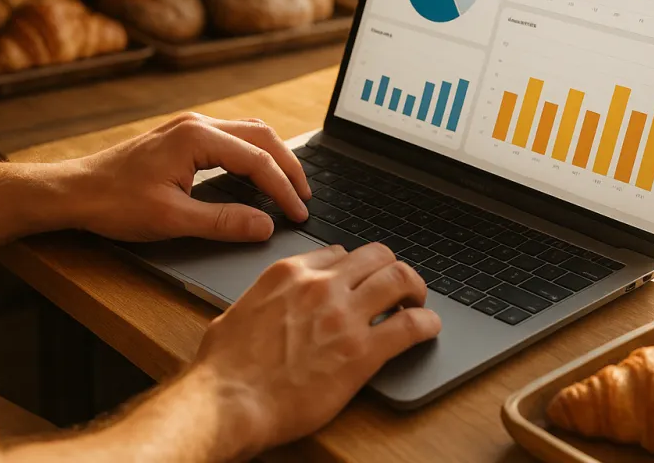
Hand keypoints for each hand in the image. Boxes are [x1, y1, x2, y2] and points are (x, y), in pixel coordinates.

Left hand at [69, 112, 311, 243]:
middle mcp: (198, 124)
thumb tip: (265, 226)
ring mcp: (190, 127)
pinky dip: (254, 154)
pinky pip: (232, 137)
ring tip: (289, 186)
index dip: (284, 189)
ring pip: (249, 132)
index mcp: (197, 138)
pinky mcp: (183, 136)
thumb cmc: (114, 203)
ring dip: (273, 157)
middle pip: (262, 137)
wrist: (74, 190)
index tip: (299, 213)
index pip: (258, 160)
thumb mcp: (171, 220)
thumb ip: (223, 222)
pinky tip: (258, 175)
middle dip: (289, 167)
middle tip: (306, 197)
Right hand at [189, 243, 442, 458]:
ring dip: (414, 289)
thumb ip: (266, 298)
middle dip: (391, 269)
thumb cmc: (224, 367)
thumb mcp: (239, 311)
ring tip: (417, 303)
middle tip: (397, 288)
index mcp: (290, 273)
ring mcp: (343, 316)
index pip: (338, 252)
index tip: (359, 282)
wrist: (228, 402)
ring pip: (400, 279)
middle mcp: (320, 286)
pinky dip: (427, 324)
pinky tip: (429, 329)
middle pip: (376, 256)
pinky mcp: (362, 352)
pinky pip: (410, 326)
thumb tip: (272, 304)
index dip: (354, 268)